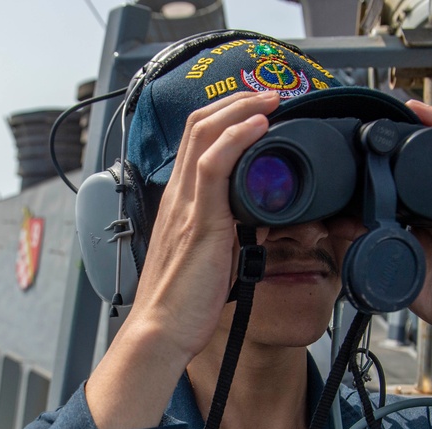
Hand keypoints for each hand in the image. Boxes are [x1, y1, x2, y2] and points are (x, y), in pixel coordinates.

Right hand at [128, 91, 280, 360]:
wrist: (161, 329)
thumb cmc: (181, 301)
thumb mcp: (210, 256)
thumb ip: (229, 232)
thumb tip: (260, 222)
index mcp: (179, 203)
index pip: (195, 142)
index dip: (225, 117)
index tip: (256, 110)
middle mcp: (178, 196)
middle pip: (197, 126)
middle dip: (235, 102)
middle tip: (269, 95)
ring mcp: (186, 205)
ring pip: (204, 134)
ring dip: (241, 109)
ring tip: (270, 100)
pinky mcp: (200, 221)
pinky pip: (213, 165)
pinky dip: (236, 138)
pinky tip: (259, 127)